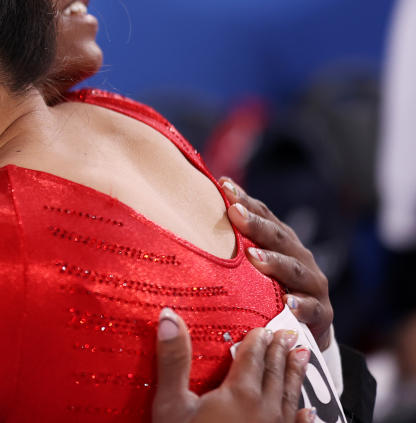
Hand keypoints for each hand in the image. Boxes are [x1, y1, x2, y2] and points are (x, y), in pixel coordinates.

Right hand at [152, 307, 315, 422]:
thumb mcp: (171, 404)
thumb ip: (174, 360)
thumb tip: (168, 317)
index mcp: (240, 393)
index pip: (252, 357)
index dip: (258, 340)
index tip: (265, 327)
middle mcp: (265, 410)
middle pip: (274, 373)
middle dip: (280, 351)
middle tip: (288, 334)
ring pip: (289, 397)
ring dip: (295, 375)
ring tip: (302, 357)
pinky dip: (304, 419)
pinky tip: (309, 413)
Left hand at [222, 178, 333, 349]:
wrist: (302, 330)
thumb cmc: (270, 289)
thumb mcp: (253, 265)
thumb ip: (233, 242)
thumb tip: (195, 208)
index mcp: (282, 241)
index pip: (264, 216)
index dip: (245, 200)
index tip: (223, 185)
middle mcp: (299, 257)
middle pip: (278, 237)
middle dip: (257, 225)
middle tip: (235, 213)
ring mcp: (312, 285)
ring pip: (294, 270)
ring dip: (275, 262)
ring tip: (254, 257)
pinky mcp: (321, 314)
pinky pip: (312, 309)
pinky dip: (301, 306)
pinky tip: (288, 302)